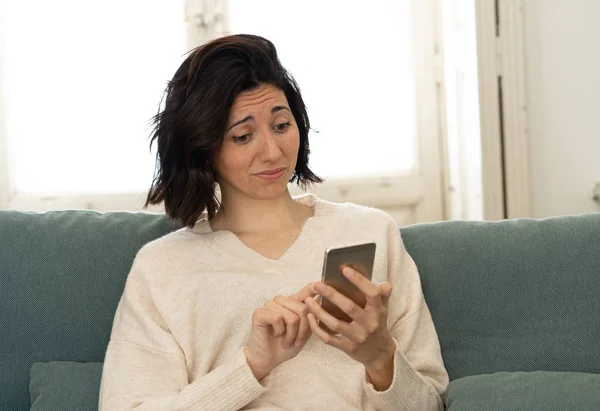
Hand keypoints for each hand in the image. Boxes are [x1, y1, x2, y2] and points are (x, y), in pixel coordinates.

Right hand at [245, 284, 316, 380]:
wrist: (268, 360)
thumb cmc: (286, 346)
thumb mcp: (304, 334)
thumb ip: (311, 318)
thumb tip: (320, 300)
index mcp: (292, 305)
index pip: (305, 291)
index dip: (313, 288)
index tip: (321, 283)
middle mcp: (281, 302)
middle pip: (302, 308)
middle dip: (303, 330)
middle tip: (296, 341)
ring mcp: (269, 306)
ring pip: (291, 316)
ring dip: (291, 334)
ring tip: (286, 340)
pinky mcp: (260, 313)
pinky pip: (277, 318)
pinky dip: (280, 332)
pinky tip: (274, 335)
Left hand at [304, 266, 395, 387]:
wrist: (380, 353)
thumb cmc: (378, 324)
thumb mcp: (383, 309)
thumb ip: (383, 295)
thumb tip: (385, 284)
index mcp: (378, 311)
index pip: (372, 293)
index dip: (359, 281)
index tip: (345, 269)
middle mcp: (369, 324)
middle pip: (349, 308)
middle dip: (331, 295)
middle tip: (316, 284)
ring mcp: (358, 337)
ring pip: (335, 324)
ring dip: (319, 311)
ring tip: (308, 300)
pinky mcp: (347, 348)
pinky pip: (328, 338)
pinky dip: (317, 328)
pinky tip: (310, 316)